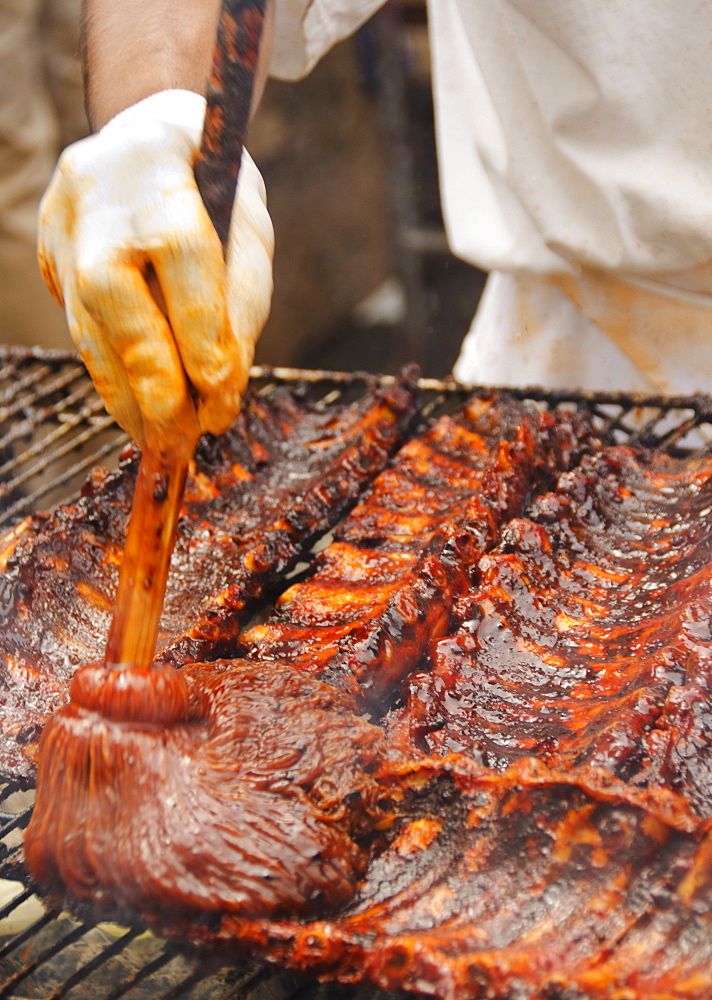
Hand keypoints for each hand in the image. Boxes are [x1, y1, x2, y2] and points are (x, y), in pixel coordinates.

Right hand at [38, 90, 273, 452]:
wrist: (144, 134)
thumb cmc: (212, 184)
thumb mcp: (249, 226)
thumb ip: (243, 299)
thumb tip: (224, 385)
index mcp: (162, 178)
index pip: (184, 270)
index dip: (203, 346)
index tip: (221, 406)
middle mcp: (100, 203)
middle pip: (118, 308)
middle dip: (153, 388)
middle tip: (183, 443)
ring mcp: (63, 227)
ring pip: (88, 329)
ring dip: (125, 397)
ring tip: (159, 440)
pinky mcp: (48, 253)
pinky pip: (79, 327)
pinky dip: (110, 373)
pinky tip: (135, 407)